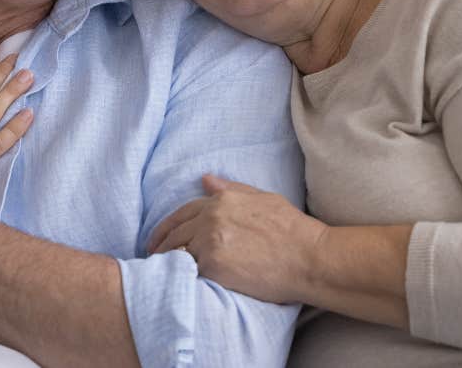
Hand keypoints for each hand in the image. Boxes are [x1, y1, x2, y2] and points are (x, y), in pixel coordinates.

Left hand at [147, 175, 325, 303]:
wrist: (309, 258)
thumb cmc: (293, 230)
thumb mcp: (263, 199)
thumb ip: (231, 189)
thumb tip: (205, 179)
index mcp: (223, 199)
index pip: (183, 212)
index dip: (167, 226)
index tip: (158, 237)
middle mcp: (212, 217)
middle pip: (175, 232)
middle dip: (161, 244)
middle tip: (152, 256)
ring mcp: (210, 241)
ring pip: (178, 252)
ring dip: (169, 261)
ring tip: (161, 272)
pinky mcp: (213, 265)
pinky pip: (189, 270)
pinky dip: (181, 275)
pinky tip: (176, 282)